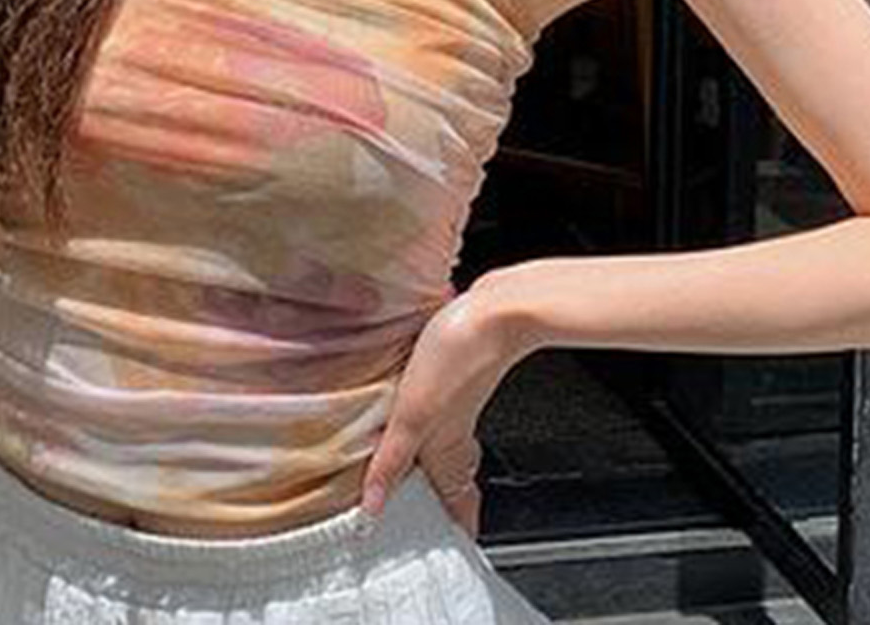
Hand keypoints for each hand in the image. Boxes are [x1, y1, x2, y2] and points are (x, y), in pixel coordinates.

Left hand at [357, 280, 521, 539]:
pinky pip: (439, 412)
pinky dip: (426, 423)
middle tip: (419, 520)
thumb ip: (391, 460)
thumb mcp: (413, 415)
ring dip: (429, 463)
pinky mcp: (452, 375)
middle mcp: (456, 434)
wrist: (497, 310)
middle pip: (452, 480)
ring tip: (407, 474)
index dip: (455, 533)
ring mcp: (456, 404)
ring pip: (446, 447)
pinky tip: (408, 409)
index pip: (459, 508)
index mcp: (449, 452)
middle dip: (438, 502)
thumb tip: (372, 507)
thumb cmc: (460, 358)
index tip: (446, 557)